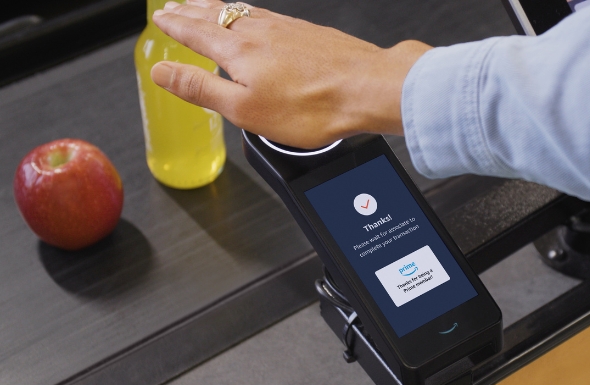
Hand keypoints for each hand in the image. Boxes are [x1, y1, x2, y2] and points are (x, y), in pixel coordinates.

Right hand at [150, 0, 430, 148]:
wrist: (367, 89)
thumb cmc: (313, 105)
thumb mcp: (244, 109)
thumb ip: (201, 88)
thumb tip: (162, 72)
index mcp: (238, 51)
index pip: (196, 33)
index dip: (175, 26)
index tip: (161, 19)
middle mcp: (261, 32)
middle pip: (217, 17)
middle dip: (191, 12)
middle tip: (175, 8)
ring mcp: (287, 30)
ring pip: (243, 13)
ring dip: (218, 9)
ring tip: (206, 7)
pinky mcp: (309, 33)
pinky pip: (268, 16)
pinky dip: (249, 14)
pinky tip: (257, 20)